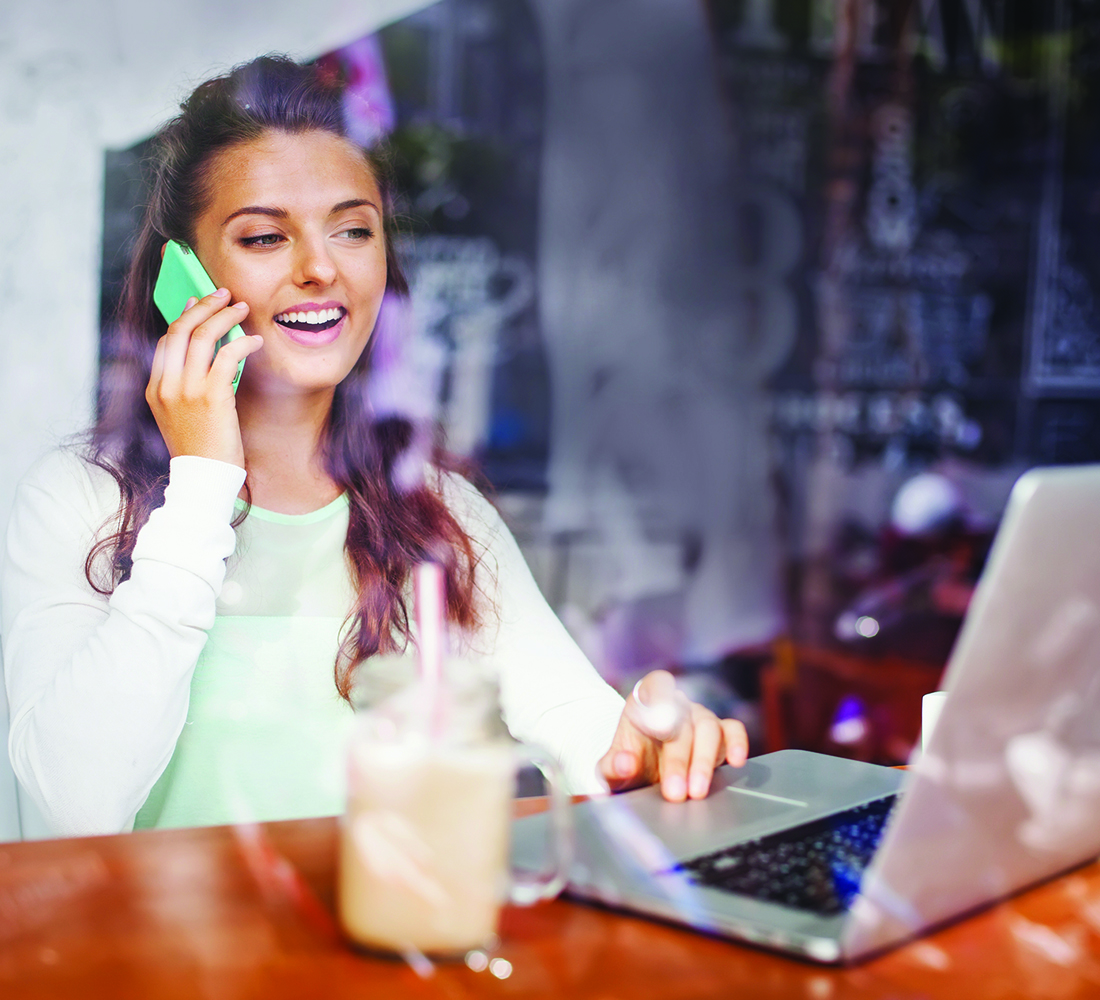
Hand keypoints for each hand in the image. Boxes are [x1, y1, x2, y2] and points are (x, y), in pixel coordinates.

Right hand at [146, 287, 263, 467]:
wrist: (203, 479)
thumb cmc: (201, 449)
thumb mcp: (182, 415)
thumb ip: (187, 386)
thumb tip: (208, 354)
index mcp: (155, 389)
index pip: (166, 341)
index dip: (184, 316)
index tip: (198, 301)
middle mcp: (165, 385)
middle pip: (181, 330)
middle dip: (203, 305)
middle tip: (223, 294)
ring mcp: (185, 390)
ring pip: (202, 336)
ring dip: (224, 316)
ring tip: (241, 308)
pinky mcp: (211, 397)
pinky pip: (227, 357)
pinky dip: (242, 343)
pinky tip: (255, 341)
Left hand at [597, 669, 748, 801]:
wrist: (643, 773)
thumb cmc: (628, 764)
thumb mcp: (612, 767)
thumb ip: (614, 765)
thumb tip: (625, 763)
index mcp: (645, 701)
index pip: (656, 685)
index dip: (660, 702)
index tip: (661, 729)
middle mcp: (676, 704)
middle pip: (682, 722)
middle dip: (678, 760)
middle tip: (674, 792)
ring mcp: (699, 716)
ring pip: (709, 728)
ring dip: (703, 762)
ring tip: (696, 792)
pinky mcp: (719, 733)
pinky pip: (733, 730)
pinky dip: (737, 743)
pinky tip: (735, 762)